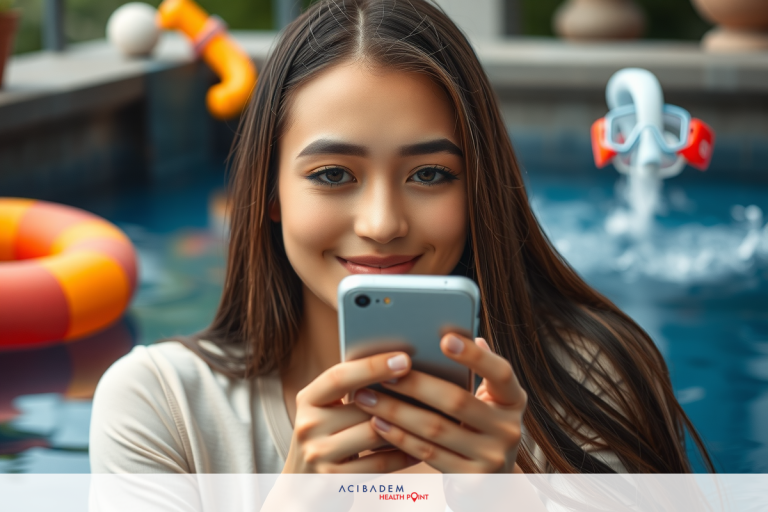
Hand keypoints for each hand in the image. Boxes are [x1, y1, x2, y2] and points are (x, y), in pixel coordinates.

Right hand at [282, 351, 420, 472]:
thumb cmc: (328, 438)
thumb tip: (400, 366)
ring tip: (431, 416)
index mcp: (308, 399)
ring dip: (405, 426)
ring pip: (374, 433)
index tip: (405, 358)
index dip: (372, 366)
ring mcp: (318, 454)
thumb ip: (351, 390)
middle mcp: (308, 424)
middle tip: (433, 390)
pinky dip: (402, 455)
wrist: (303, 488)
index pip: (340, 376)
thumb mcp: (327, 411)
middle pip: (363, 406)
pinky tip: (419, 449)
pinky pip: (379, 463)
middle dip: (399, 399)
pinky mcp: (333, 479)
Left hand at [351, 334, 526, 472]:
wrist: (491, 482)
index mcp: (513, 400)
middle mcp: (509, 429)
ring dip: (397, 410)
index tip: (444, 338)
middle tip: (383, 372)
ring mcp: (492, 457)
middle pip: (457, 401)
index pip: (501, 373)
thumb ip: (478, 372)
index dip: (474, 356)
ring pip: (435, 428)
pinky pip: (427, 453)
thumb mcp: (488, 401)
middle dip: (416, 384)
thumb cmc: (480, 427)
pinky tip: (378, 423)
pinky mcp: (470, 480)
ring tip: (368, 397)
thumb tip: (466, 336)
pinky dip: (399, 437)